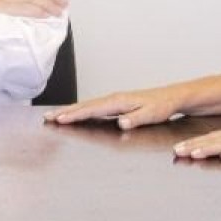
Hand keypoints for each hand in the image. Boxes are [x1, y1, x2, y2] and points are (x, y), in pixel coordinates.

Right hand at [44, 88, 183, 129]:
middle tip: (47, 117)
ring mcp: (115, 100)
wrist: (173, 97)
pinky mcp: (117, 104)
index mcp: (119, 101)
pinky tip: (77, 114)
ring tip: (55, 115)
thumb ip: (135, 119)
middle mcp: (114, 99)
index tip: (60, 119)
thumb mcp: (152, 114)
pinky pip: (94, 107)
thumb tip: (121, 123)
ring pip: (88, 105)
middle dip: (66, 111)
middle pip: (85, 105)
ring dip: (71, 110)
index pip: (92, 109)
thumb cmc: (163, 106)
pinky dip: (82, 110)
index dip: (75, 115)